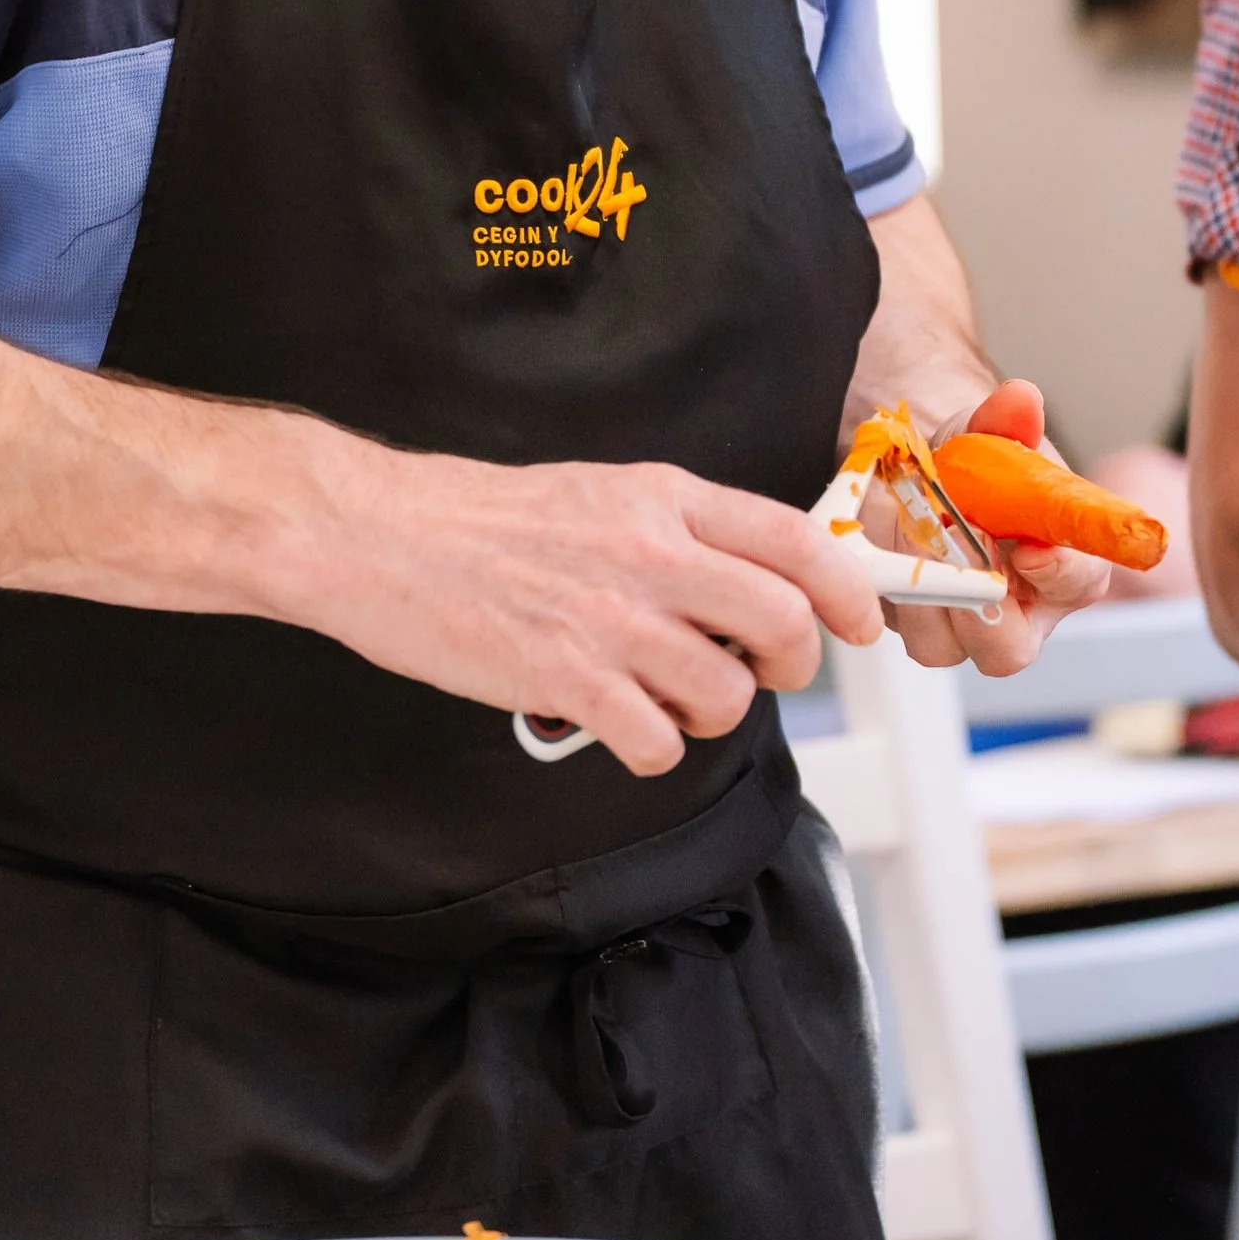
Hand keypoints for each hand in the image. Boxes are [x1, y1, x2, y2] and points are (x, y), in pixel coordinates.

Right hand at [297, 444, 887, 775]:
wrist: (381, 535)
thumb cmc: (478, 517)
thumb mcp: (599, 490)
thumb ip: (675, 526)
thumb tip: (744, 575)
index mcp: (663, 499)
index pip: (796, 540)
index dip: (847, 590)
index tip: (857, 621)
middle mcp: (652, 554)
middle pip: (785, 622)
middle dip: (792, 663)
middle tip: (762, 672)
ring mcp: (613, 620)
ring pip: (727, 694)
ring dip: (711, 712)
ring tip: (666, 697)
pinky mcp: (569, 679)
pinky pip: (659, 742)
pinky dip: (653, 749)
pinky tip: (622, 725)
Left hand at [888, 379, 1112, 676]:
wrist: (934, 477)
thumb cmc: (984, 468)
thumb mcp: (994, 434)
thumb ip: (1009, 420)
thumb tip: (1020, 398)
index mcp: (1067, 570)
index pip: (1079, 584)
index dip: (1060, 573)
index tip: (1031, 549)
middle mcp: (1020, 612)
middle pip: (1008, 650)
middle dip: (975, 605)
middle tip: (955, 544)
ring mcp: (964, 629)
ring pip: (942, 645)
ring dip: (919, 588)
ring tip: (916, 523)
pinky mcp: (918, 627)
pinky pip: (898, 628)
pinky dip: (888, 584)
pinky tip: (889, 541)